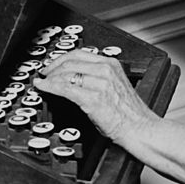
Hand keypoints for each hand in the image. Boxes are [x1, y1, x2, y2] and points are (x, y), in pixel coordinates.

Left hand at [32, 50, 158, 144]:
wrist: (141, 129)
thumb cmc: (131, 114)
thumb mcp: (116, 86)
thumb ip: (100, 78)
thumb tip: (78, 79)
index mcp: (112, 64)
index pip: (80, 54)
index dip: (61, 59)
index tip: (53, 65)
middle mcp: (105, 70)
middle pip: (70, 62)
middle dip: (52, 67)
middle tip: (44, 74)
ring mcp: (99, 83)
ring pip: (65, 74)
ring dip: (49, 78)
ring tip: (43, 82)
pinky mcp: (93, 98)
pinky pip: (65, 88)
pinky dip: (50, 87)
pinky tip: (44, 88)